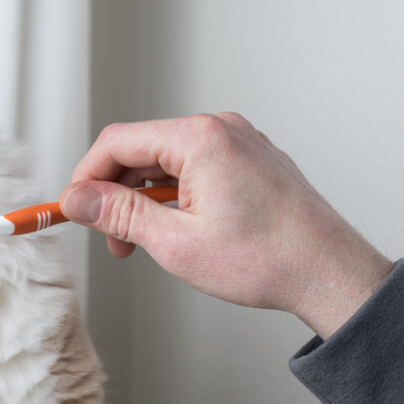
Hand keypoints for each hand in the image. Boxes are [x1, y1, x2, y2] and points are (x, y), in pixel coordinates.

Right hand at [60, 113, 392, 338]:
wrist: (331, 274)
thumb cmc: (268, 260)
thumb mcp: (175, 243)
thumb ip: (118, 214)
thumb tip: (78, 199)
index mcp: (199, 139)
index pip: (117, 142)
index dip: (86, 177)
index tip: (72, 209)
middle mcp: (221, 129)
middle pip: (141, 149)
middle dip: (116, 194)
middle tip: (112, 239)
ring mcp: (240, 142)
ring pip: (167, 160)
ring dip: (145, 198)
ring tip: (148, 243)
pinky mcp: (251, 160)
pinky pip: (196, 166)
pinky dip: (175, 195)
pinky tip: (180, 230)